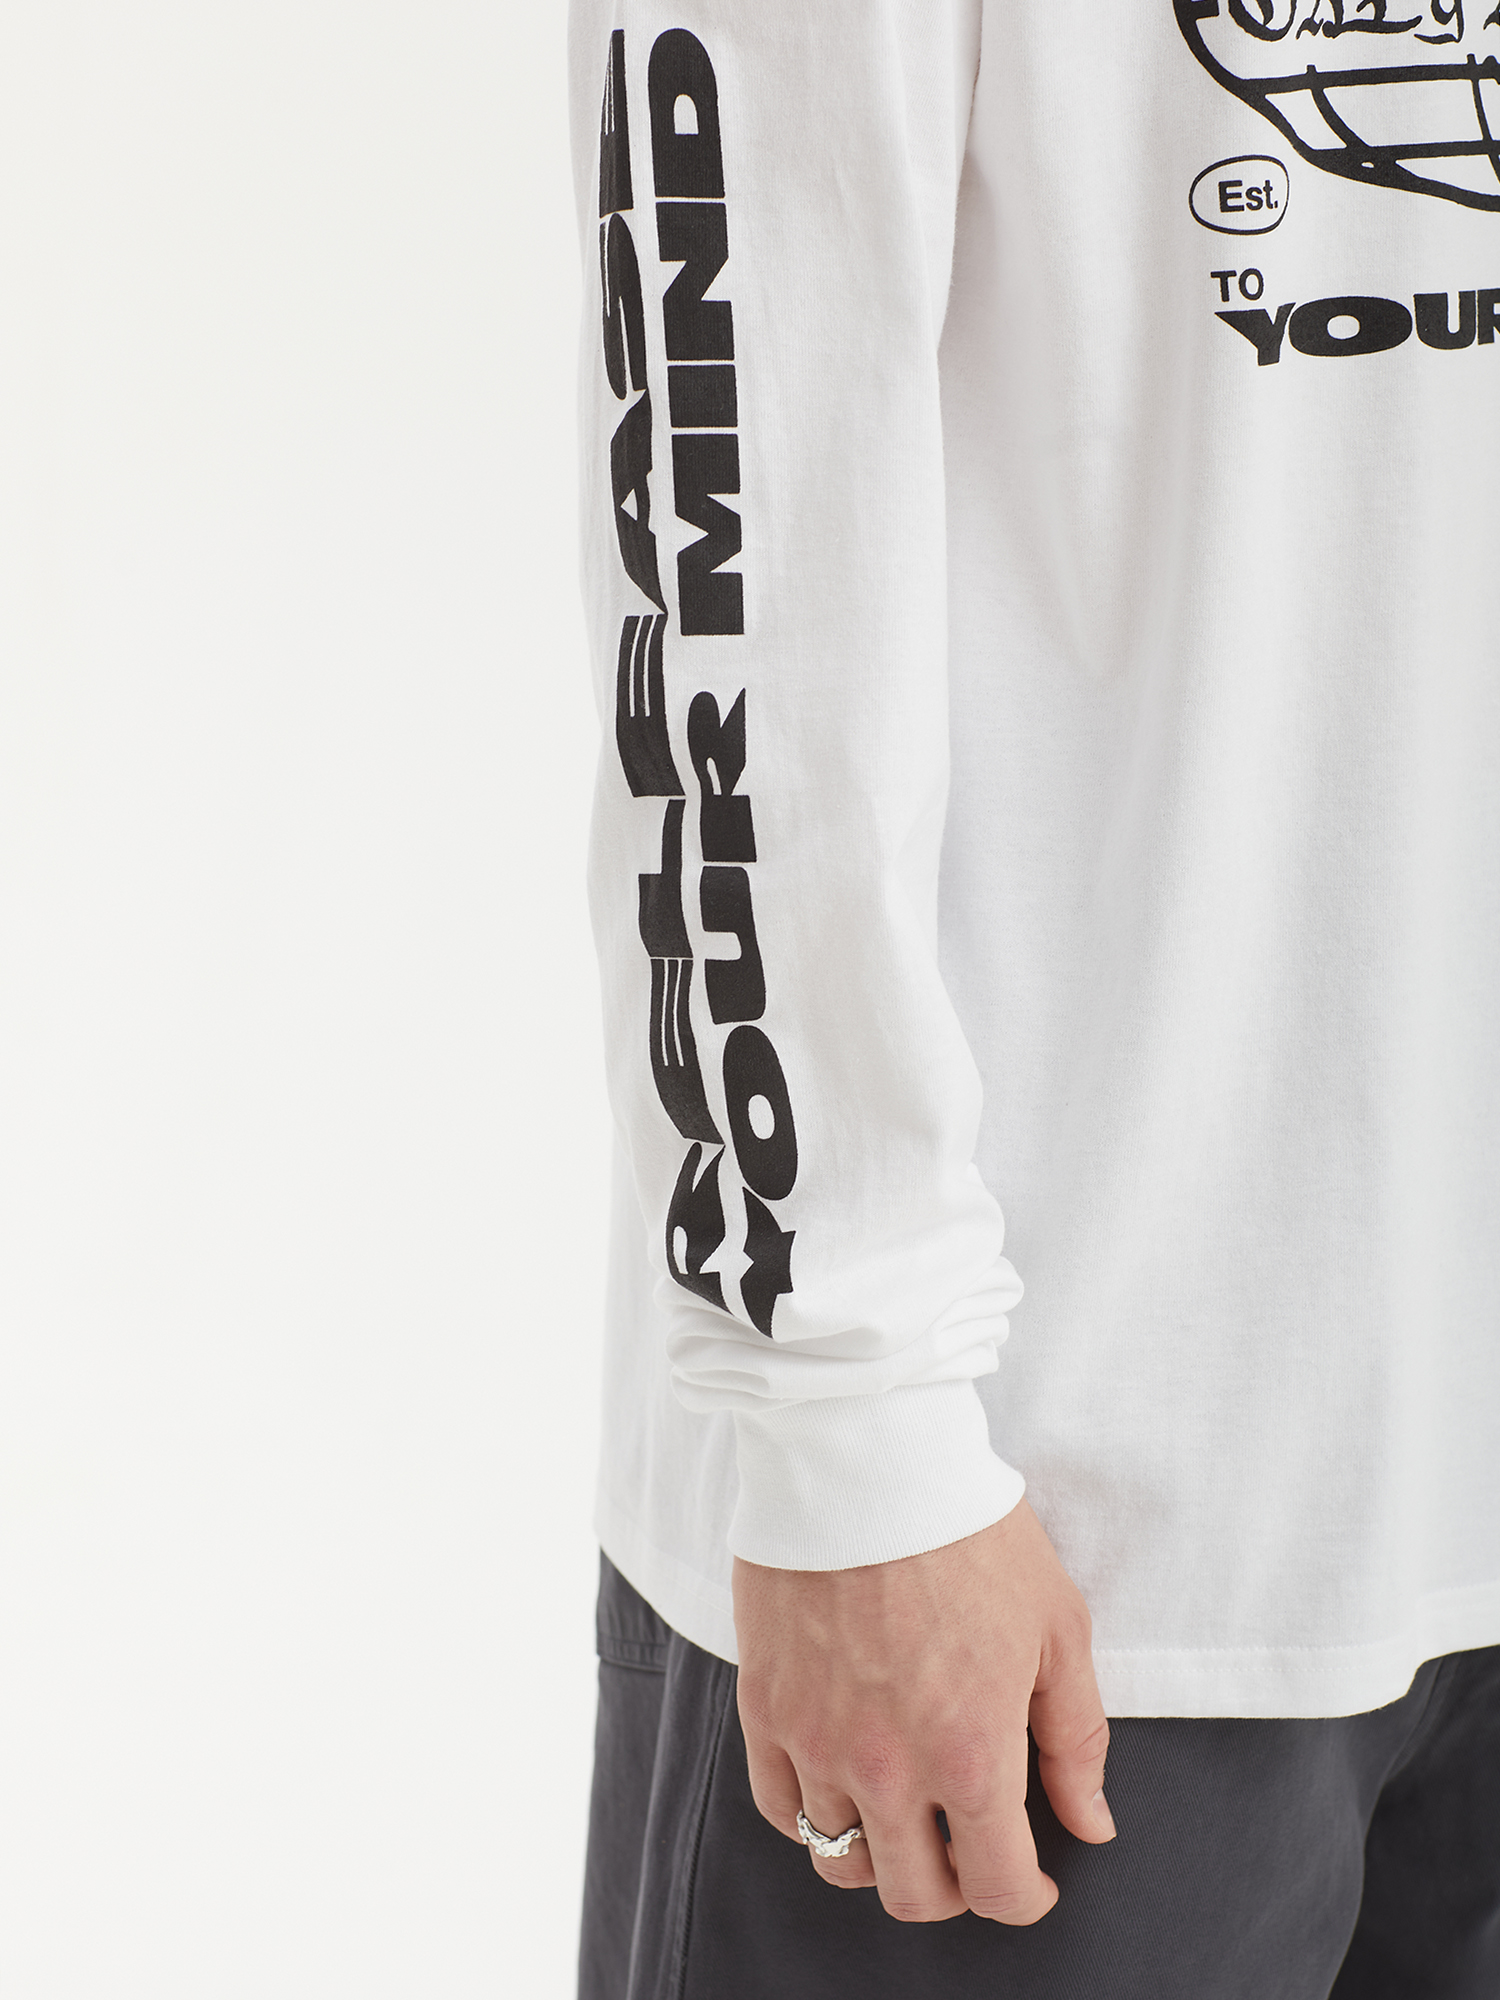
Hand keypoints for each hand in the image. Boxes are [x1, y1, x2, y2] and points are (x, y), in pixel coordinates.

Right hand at [732, 1499, 1114, 1924]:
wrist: (867, 1459)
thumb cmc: (971, 1532)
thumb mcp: (1057, 1627)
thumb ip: (1076, 1738)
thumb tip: (1091, 1824)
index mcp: (970, 1755)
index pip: (996, 1887)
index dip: (1025, 1898)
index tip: (1034, 1881)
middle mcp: (887, 1768)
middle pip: (914, 1893)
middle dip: (955, 1888)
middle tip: (971, 1851)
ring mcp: (816, 1741)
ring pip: (841, 1861)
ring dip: (883, 1854)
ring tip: (905, 1816)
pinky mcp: (765, 1706)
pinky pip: (780, 1807)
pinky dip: (813, 1816)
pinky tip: (842, 1784)